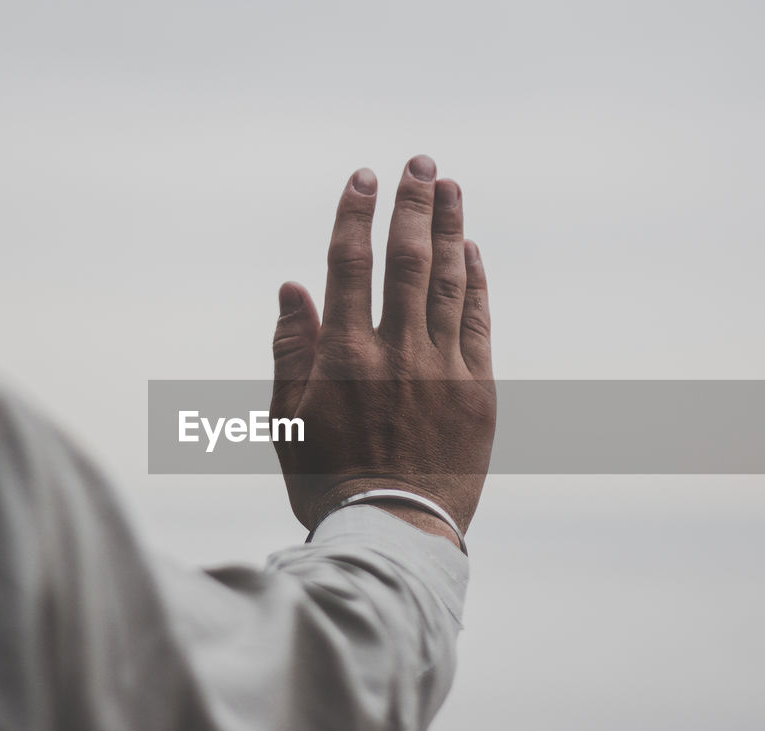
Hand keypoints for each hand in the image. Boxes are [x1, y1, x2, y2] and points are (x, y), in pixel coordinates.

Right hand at [270, 155, 495, 541]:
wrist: (393, 533)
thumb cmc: (328, 480)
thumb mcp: (287, 419)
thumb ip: (290, 349)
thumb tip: (293, 286)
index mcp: (343, 357)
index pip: (351, 265)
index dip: (356, 215)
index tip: (363, 178)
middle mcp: (396, 353)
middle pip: (407, 260)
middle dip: (413, 205)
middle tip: (420, 162)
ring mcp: (442, 369)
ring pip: (448, 282)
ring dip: (450, 229)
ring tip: (450, 188)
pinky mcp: (477, 391)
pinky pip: (477, 323)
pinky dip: (474, 283)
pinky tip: (472, 252)